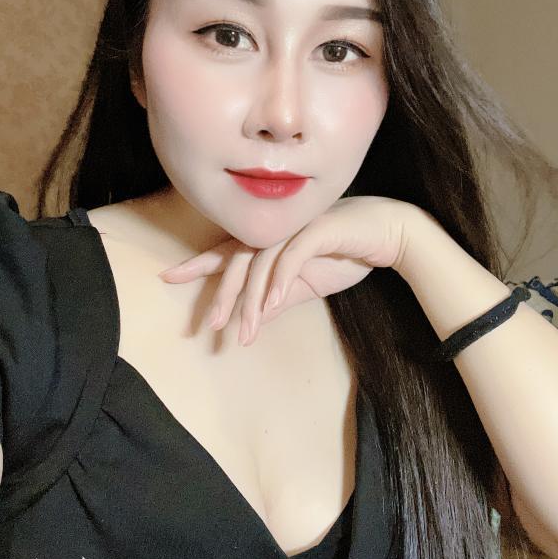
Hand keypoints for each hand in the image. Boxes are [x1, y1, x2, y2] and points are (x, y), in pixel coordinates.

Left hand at [158, 196, 419, 346]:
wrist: (388, 234)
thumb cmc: (346, 254)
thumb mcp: (306, 286)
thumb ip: (277, 300)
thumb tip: (251, 321)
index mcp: (270, 239)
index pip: (227, 253)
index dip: (198, 264)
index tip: (169, 277)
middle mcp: (276, 229)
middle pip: (237, 260)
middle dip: (223, 294)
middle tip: (210, 325)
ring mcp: (295, 226)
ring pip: (261, 263)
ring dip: (252, 300)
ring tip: (244, 332)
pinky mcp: (317, 228)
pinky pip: (291, 257)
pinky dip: (280, 282)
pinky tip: (273, 307)